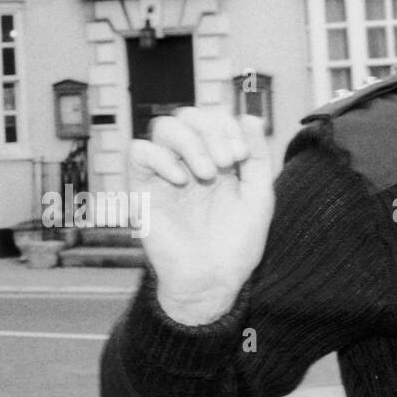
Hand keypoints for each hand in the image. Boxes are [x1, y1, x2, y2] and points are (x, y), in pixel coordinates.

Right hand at [127, 109, 277, 325]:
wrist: (212, 280)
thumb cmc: (235, 245)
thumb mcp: (258, 197)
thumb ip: (257, 157)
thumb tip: (251, 117)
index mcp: (215, 159)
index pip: (213, 118)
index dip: (227, 125)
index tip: (241, 155)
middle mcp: (188, 160)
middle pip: (187, 115)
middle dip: (211, 131)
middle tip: (226, 162)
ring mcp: (164, 172)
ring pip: (163, 127)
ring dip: (190, 142)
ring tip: (207, 174)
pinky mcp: (142, 187)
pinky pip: (139, 152)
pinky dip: (160, 158)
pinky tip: (181, 180)